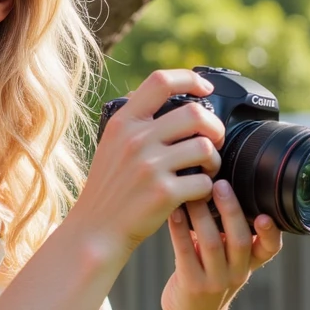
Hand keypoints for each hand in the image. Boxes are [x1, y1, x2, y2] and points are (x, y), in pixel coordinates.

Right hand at [76, 68, 228, 261]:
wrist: (95, 230)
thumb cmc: (108, 189)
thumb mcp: (110, 145)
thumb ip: (133, 122)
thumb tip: (156, 94)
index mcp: (123, 123)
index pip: (160, 81)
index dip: (190, 79)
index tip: (206, 89)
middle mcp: (135, 139)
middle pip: (195, 113)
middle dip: (214, 127)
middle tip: (213, 141)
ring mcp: (149, 166)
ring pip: (205, 148)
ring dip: (214, 161)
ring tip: (205, 170)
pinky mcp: (163, 193)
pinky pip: (203, 182)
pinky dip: (206, 189)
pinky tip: (195, 194)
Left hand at [161, 181, 283, 309]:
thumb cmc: (208, 276)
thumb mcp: (227, 260)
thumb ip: (229, 233)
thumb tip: (218, 184)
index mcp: (250, 264)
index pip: (270, 248)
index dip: (271, 232)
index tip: (266, 214)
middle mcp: (237, 274)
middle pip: (239, 239)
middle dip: (231, 210)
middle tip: (220, 184)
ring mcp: (215, 282)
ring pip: (211, 244)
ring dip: (202, 215)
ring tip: (193, 193)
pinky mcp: (192, 285)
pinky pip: (186, 253)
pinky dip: (179, 230)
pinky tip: (174, 212)